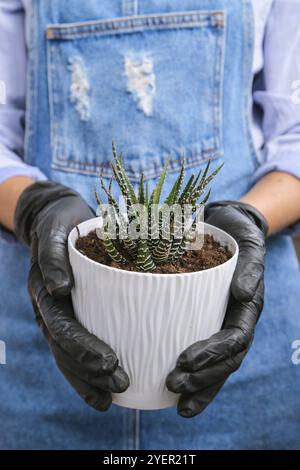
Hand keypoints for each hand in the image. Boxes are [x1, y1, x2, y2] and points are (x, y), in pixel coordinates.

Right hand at [14, 182, 128, 410]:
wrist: (57, 220)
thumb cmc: (62, 224)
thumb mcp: (56, 232)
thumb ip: (53, 257)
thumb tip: (60, 288)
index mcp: (44, 292)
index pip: (62, 328)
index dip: (83, 349)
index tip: (109, 363)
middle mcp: (50, 309)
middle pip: (65, 349)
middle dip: (90, 371)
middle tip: (120, 383)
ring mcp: (60, 315)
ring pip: (69, 355)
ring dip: (90, 378)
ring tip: (114, 395)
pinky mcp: (74, 314)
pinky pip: (78, 346)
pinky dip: (89, 370)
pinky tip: (106, 389)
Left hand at [166, 201, 267, 417]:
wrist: (228, 228)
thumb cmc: (237, 237)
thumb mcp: (248, 245)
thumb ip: (251, 267)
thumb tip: (244, 293)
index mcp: (247, 308)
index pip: (234, 340)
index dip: (212, 354)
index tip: (184, 361)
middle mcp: (235, 321)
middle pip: (225, 361)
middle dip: (202, 378)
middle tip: (172, 384)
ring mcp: (221, 324)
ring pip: (215, 365)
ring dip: (197, 385)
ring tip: (173, 397)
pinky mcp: (205, 320)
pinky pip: (200, 350)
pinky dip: (192, 373)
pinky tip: (171, 390)